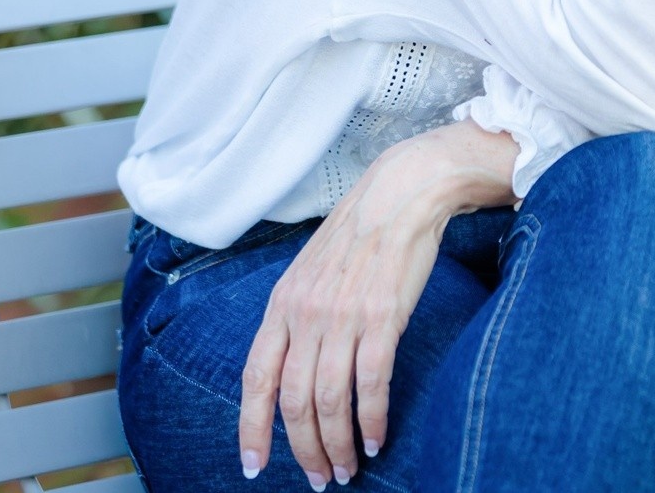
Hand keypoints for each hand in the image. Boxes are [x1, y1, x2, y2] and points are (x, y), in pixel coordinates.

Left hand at [238, 121, 516, 484]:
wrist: (403, 190)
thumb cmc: (363, 229)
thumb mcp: (312, 267)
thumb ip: (298, 311)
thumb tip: (294, 358)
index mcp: (283, 302)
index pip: (256, 378)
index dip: (251, 427)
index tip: (254, 466)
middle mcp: (306, 313)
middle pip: (293, 400)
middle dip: (304, 450)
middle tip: (319, 478)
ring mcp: (343, 315)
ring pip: (329, 400)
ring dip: (337, 444)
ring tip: (347, 468)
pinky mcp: (382, 316)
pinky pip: (371, 384)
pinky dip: (371, 420)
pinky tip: (376, 438)